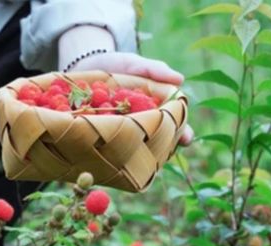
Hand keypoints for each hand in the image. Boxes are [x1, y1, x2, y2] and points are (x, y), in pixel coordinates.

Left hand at [74, 52, 193, 145]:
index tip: (187, 138)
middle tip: (168, 153)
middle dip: (164, 149)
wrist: (83, 68)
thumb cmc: (115, 66)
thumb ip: (154, 70)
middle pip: (158, 142)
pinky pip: (111, 148)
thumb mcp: (134, 64)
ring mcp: (123, 136)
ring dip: (139, 154)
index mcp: (155, 111)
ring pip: (137, 150)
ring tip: (141, 156)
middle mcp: (141, 127)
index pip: (174, 125)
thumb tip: (180, 79)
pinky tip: (114, 154)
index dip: (182, 132)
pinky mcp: (104, 139)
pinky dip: (113, 150)